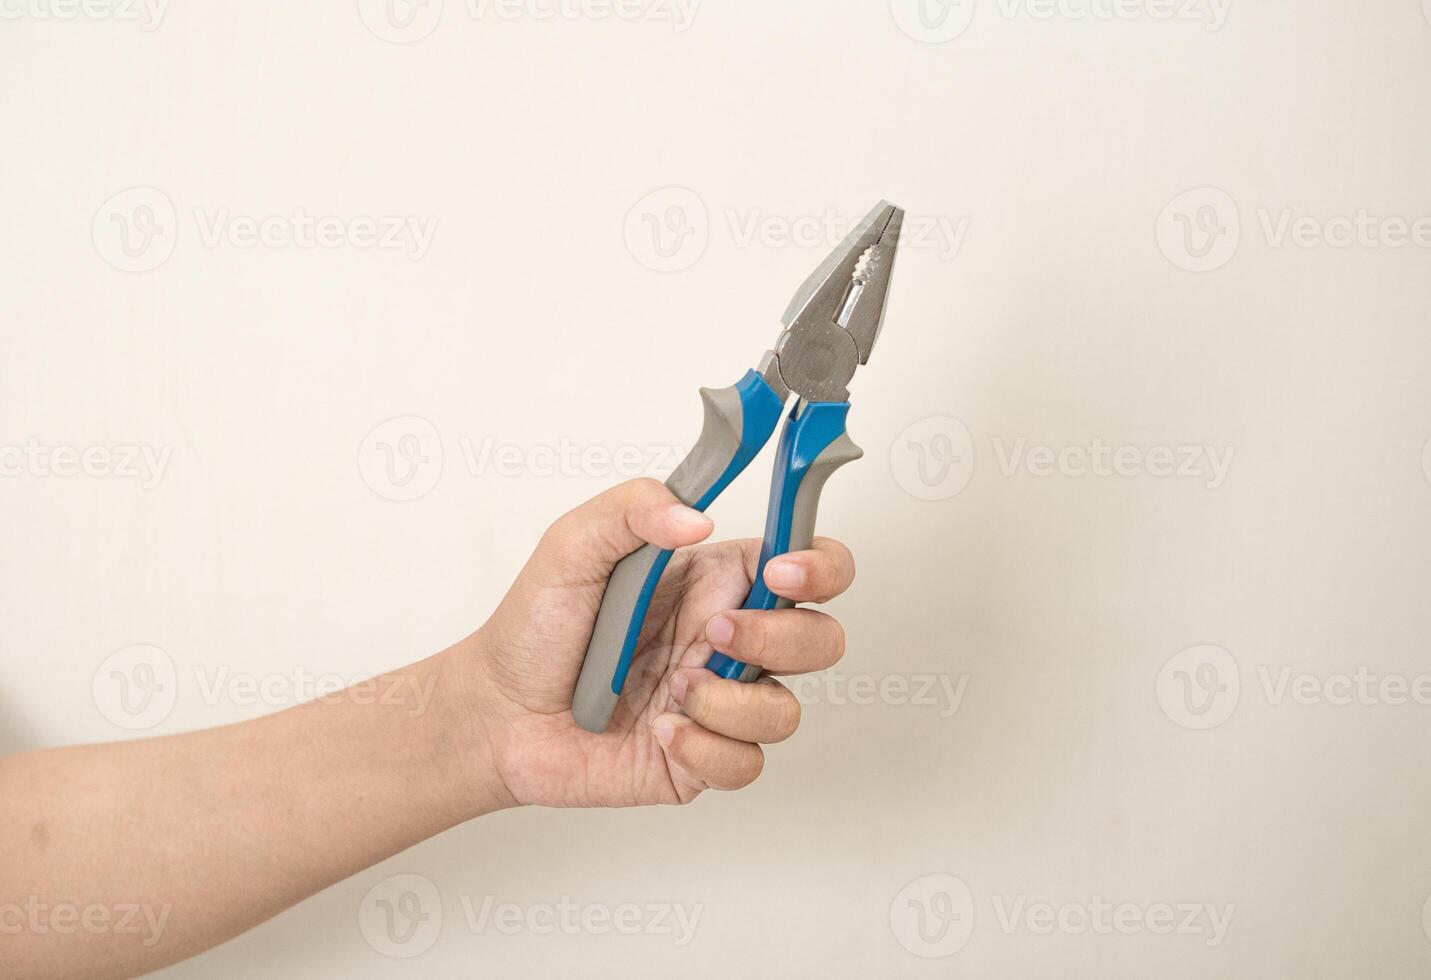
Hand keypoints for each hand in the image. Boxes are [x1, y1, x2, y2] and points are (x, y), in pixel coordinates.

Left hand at [456, 479, 855, 808]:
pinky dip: (706, 749)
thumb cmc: (533, 629)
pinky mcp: (702, 758)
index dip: (820, 564)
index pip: (806, 563)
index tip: (785, 570)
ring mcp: (719, 703)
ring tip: (670, 689)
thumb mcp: (571, 545)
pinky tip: (659, 731)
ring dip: (731, 702)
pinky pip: (746, 764)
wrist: (494, 713)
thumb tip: (696, 518)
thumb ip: (632, 509)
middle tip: (715, 632)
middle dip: (780, 638)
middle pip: (820, 639)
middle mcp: (727, 641)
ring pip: (786, 711)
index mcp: (714, 581)